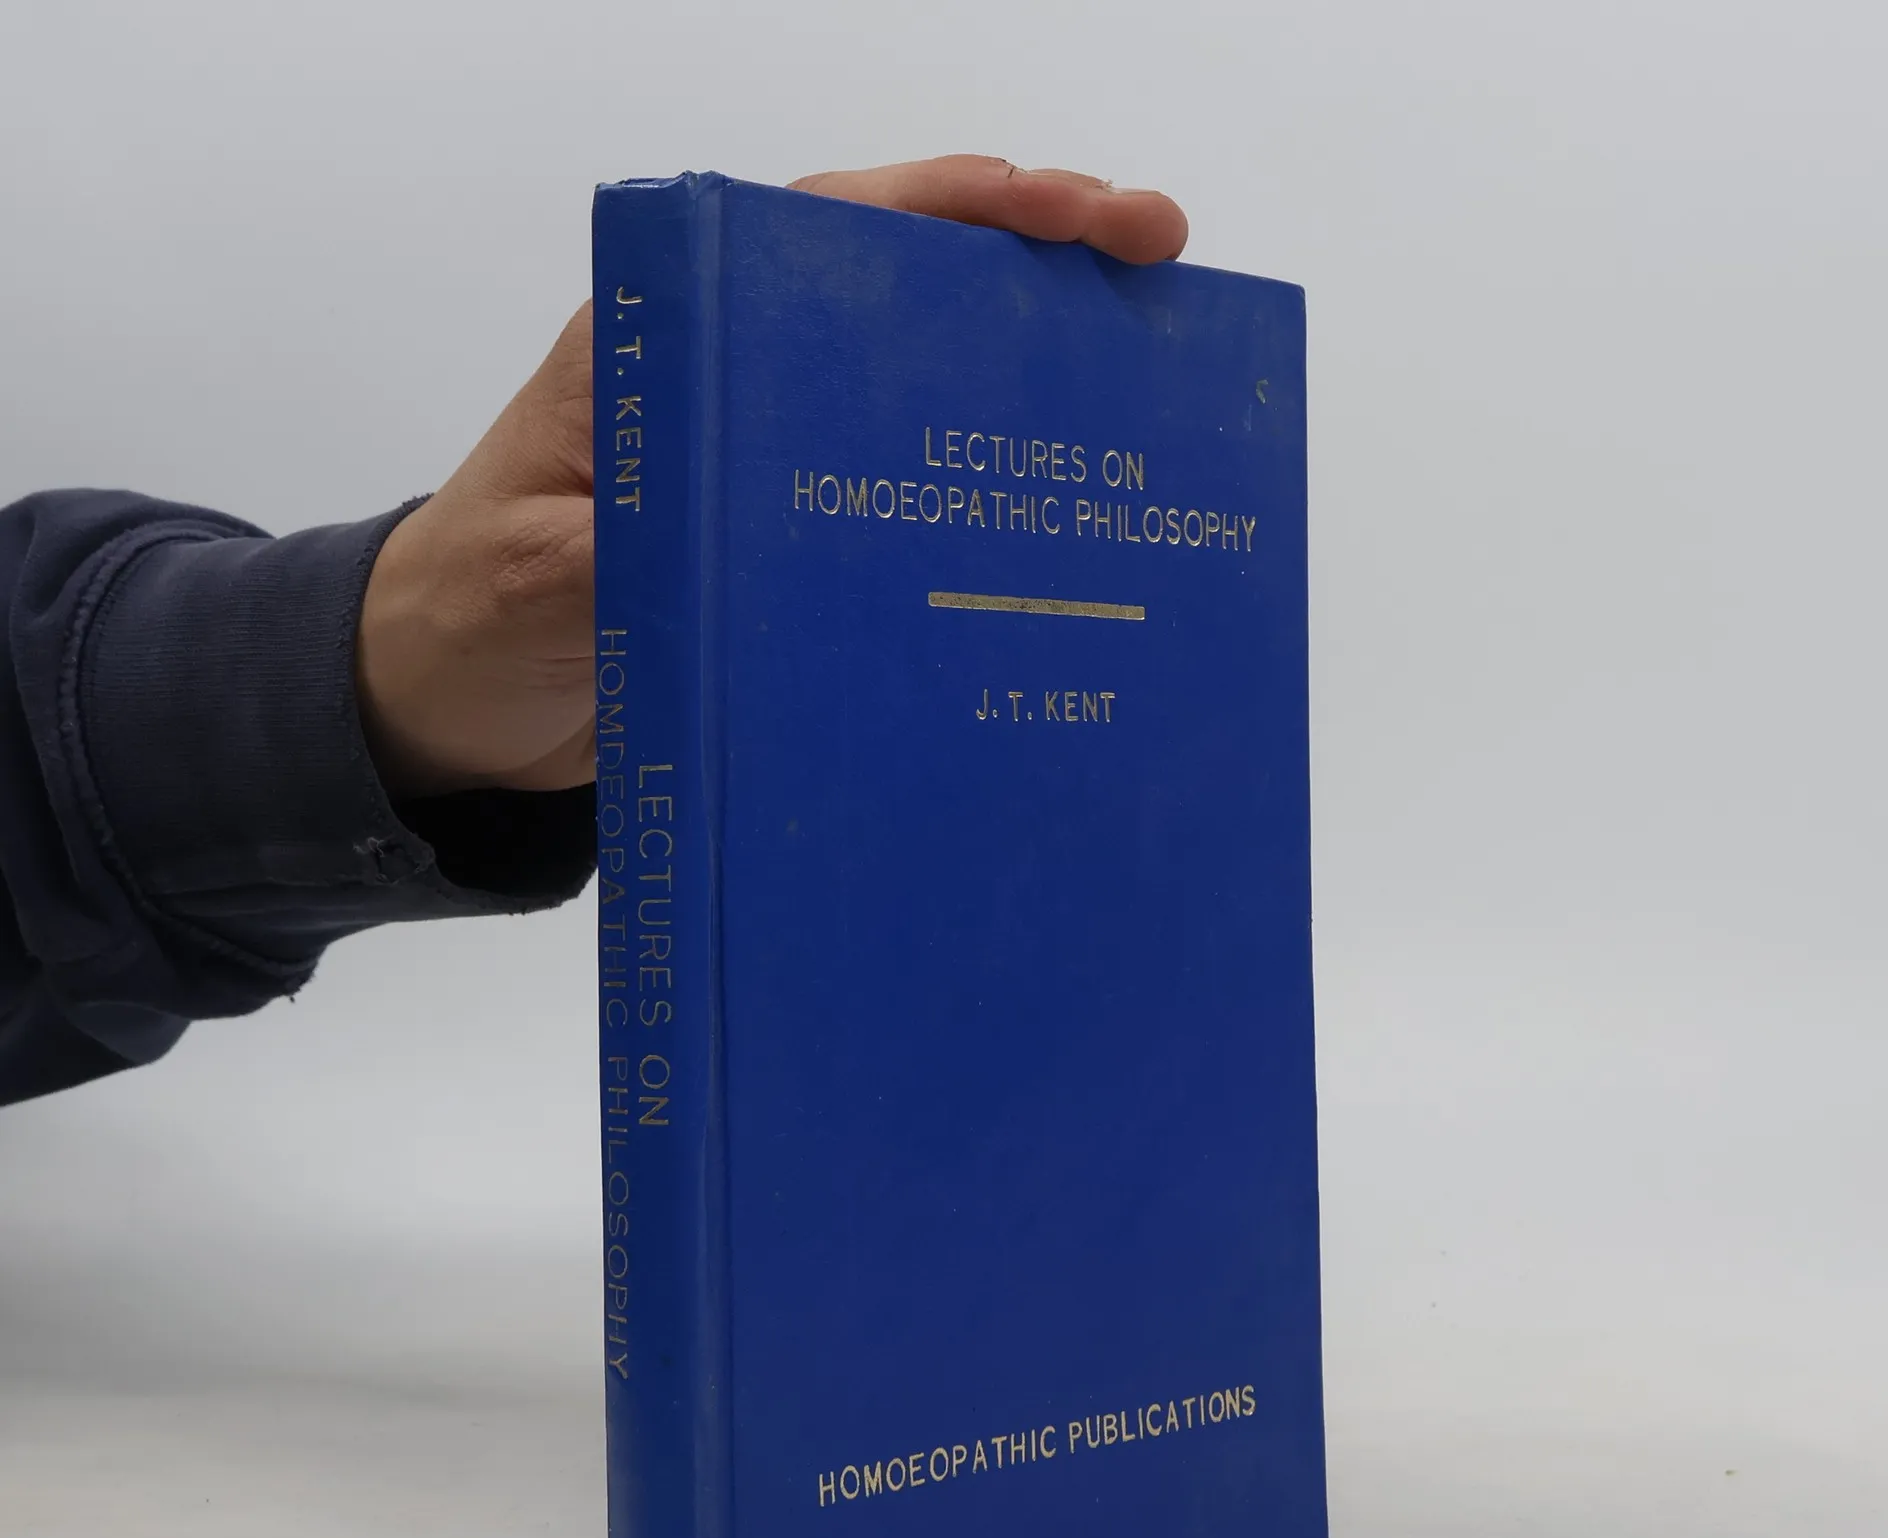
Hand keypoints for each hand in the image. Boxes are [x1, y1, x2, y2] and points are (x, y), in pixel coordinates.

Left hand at [356, 158, 1188, 797]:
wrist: (453, 703)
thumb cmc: (469, 618)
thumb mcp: (535, 584)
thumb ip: (617, 556)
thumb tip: (726, 551)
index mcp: (669, 343)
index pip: (825, 233)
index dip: (952, 206)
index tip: (1063, 208)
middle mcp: (737, 378)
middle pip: (905, 287)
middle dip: (1035, 260)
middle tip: (1156, 257)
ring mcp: (774, 459)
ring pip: (923, 381)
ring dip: (1033, 369)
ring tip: (1154, 370)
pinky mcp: (795, 540)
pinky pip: (909, 490)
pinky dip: (989, 484)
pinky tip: (1068, 511)